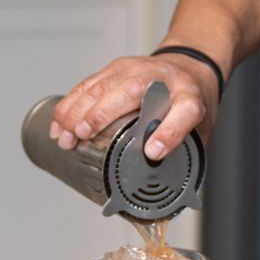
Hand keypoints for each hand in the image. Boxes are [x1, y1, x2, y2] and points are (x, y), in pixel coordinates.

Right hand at [49, 53, 219, 160]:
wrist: (190, 64)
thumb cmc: (191, 99)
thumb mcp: (200, 127)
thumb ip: (184, 153)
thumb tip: (169, 195)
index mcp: (190, 97)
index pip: (185, 111)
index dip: (170, 132)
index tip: (153, 152)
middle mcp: (162, 79)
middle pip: (131, 91)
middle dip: (102, 113)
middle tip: (83, 135)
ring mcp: (137, 69)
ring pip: (103, 86)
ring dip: (78, 111)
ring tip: (66, 138)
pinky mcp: (117, 68)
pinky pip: (89, 84)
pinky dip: (70, 104)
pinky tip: (60, 123)